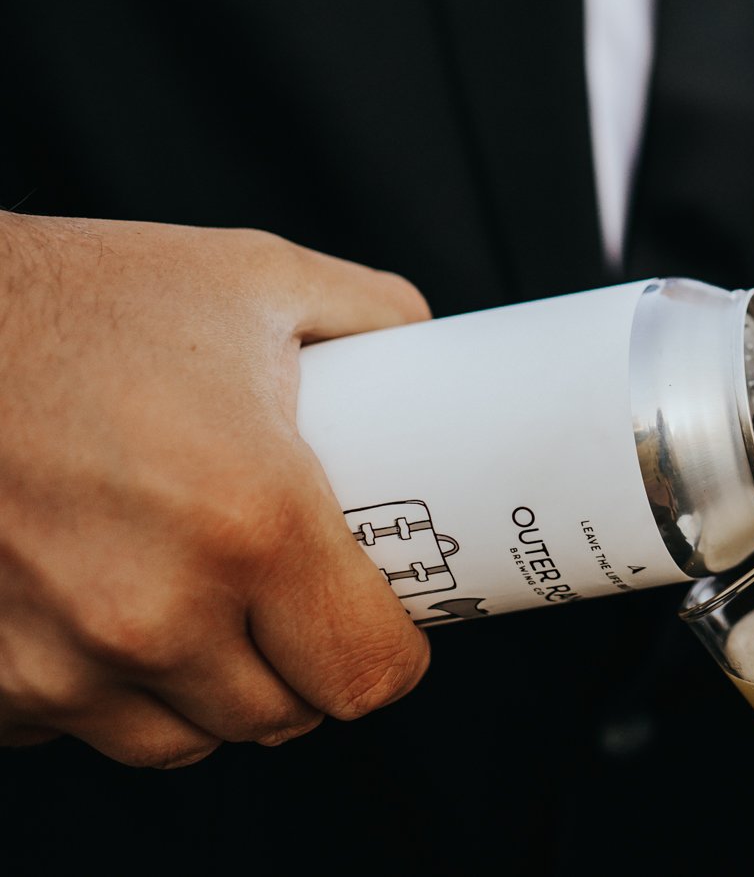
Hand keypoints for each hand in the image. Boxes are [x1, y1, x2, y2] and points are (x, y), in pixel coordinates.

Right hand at [0, 213, 433, 767]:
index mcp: (254, 523)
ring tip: (210, 614)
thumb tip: (429, 342)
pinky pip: (74, 728)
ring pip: (179, 739)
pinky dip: (101, 691)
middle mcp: (158, 612)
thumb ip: (368, 311)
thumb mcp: (258, 278)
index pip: (365, 670)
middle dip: (305, 672)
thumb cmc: (84, 298)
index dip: (395, 656)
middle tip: (301, 609)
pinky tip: (107, 616)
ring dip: (207, 694)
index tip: (393, 624)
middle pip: (281, 716)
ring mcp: (60, 660)